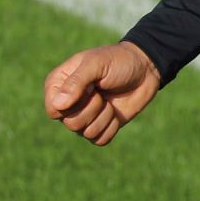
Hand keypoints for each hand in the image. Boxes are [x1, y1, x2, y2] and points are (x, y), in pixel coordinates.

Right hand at [43, 42, 160, 145]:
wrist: (145, 69)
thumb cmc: (118, 61)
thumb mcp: (96, 63)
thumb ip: (76, 81)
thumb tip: (58, 106)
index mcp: (58, 85)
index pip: (53, 110)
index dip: (72, 105)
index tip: (89, 88)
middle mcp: (67, 104)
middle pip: (70, 123)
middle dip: (92, 108)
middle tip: (101, 92)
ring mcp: (84, 116)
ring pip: (85, 133)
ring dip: (104, 116)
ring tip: (109, 100)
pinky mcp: (100, 126)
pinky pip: (100, 140)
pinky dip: (111, 126)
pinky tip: (115, 112)